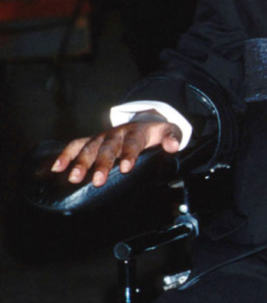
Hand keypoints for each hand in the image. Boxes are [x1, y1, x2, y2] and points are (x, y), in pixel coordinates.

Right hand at [50, 114, 181, 186]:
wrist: (144, 121)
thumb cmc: (156, 132)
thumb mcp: (169, 132)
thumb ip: (172, 138)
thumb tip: (173, 146)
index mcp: (136, 132)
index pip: (132, 142)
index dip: (129, 154)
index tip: (126, 168)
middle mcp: (116, 133)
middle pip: (107, 147)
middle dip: (101, 164)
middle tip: (97, 181)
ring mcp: (102, 137)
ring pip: (89, 148)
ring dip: (80, 162)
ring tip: (74, 178)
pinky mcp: (92, 140)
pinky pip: (76, 145)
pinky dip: (66, 155)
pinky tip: (56, 167)